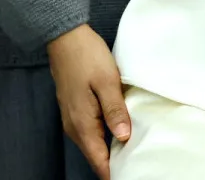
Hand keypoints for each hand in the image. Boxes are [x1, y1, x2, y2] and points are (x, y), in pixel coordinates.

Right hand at [49, 24, 129, 179]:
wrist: (65, 37)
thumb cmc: (86, 56)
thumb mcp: (107, 81)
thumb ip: (115, 110)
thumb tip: (123, 137)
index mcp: (82, 123)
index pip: (99, 161)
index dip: (115, 172)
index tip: (133, 172)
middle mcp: (74, 126)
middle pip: (96, 156)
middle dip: (115, 164)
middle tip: (139, 164)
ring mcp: (73, 118)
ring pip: (94, 144)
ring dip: (111, 151)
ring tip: (134, 152)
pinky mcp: (76, 110)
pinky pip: (91, 132)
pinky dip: (105, 137)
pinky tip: (121, 132)